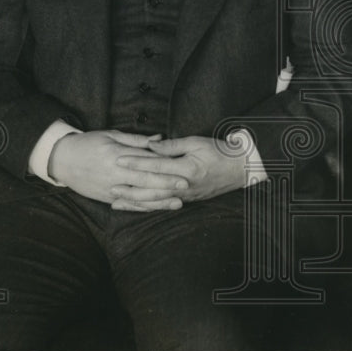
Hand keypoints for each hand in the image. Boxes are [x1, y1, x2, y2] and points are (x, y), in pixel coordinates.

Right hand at [48, 130, 187, 208]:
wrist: (62, 160)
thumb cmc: (88, 143)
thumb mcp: (111, 135)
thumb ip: (136, 140)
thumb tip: (159, 139)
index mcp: (117, 155)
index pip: (145, 160)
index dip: (165, 163)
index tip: (182, 164)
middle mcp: (115, 174)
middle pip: (145, 180)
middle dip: (167, 184)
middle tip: (185, 185)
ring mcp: (110, 188)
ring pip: (139, 196)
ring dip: (159, 201)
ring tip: (178, 203)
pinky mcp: (107, 198)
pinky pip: (128, 204)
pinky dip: (143, 208)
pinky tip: (157, 209)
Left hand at [115, 134, 251, 204]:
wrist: (240, 169)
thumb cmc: (220, 152)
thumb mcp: (197, 142)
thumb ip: (172, 145)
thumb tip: (151, 145)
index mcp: (186, 169)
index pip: (155, 166)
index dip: (135, 163)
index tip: (118, 159)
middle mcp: (184, 186)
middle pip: (151, 189)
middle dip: (129, 188)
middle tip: (110, 186)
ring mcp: (185, 195)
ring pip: (155, 201)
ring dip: (135, 202)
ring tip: (116, 201)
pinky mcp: (187, 199)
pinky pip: (163, 205)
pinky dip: (148, 207)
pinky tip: (137, 207)